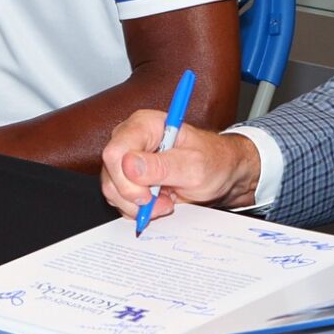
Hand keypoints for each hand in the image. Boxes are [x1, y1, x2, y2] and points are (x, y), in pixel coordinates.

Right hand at [100, 112, 260, 220]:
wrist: (222, 174)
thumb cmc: (214, 162)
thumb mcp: (195, 166)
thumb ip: (162, 166)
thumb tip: (130, 166)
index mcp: (145, 125)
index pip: (116, 152)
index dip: (127, 179)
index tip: (148, 196)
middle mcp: (131, 138)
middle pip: (111, 174)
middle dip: (134, 197)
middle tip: (163, 203)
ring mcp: (127, 159)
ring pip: (112, 189)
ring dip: (137, 206)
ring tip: (165, 202)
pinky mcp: (128, 177)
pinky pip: (119, 199)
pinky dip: (137, 208)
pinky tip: (158, 202)